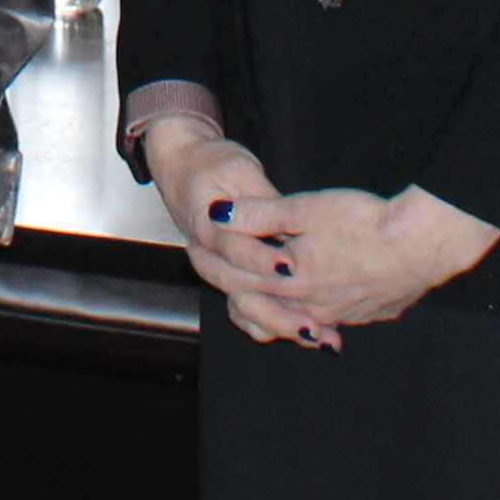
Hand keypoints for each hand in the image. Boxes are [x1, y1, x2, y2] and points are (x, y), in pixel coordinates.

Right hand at [134, 121, 332, 346]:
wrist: (183, 170)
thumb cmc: (212, 165)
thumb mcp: (238, 169)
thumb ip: (262, 199)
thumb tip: (286, 217)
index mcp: (204, 224)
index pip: (233, 247)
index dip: (261, 259)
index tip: (291, 267)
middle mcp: (205, 255)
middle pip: (239, 289)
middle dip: (277, 309)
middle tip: (312, 320)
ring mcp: (216, 271)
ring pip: (244, 308)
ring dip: (280, 324)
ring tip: (315, 334)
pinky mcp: (230, 279)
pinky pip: (249, 312)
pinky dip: (277, 325)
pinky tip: (309, 332)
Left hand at [227, 185, 499, 332]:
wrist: (420, 245)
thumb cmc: (363, 223)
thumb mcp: (304, 209)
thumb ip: (259, 214)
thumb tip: (218, 213)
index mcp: (292, 283)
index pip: (247, 285)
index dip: (229, 272)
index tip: (216, 263)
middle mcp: (315, 307)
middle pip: (273, 310)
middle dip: (254, 300)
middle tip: (239, 291)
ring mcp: (345, 315)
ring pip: (307, 320)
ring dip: (290, 314)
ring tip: (280, 304)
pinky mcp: (372, 314)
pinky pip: (340, 320)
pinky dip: (326, 315)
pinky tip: (330, 306)